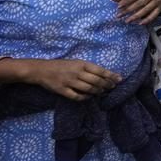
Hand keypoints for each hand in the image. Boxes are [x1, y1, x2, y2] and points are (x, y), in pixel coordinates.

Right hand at [0, 58, 122, 100]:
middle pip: (96, 81)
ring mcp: (69, 82)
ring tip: (101, 92)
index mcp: (80, 64)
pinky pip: (77, 96)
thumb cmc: (61, 65)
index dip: (111, 76)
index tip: (119, 79)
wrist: (41, 70)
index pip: (100, 70)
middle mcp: (76, 72)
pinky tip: (88, 97)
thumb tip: (104, 75)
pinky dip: (85, 98)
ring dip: (97, 92)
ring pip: (88, 89)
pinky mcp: (62, 90)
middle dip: (106, 85)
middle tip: (112, 87)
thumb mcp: (75, 62)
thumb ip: (88, 68)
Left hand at [111, 0, 160, 24]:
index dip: (127, 0)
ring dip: (136, 16)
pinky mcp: (160, 8)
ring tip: (127, 21)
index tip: (118, 6)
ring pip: (146, 10)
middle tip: (119, 15)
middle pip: (140, 3)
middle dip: (129, 10)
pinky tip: (140, 23)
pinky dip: (147, 19)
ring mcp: (156, 1)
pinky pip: (154, 15)